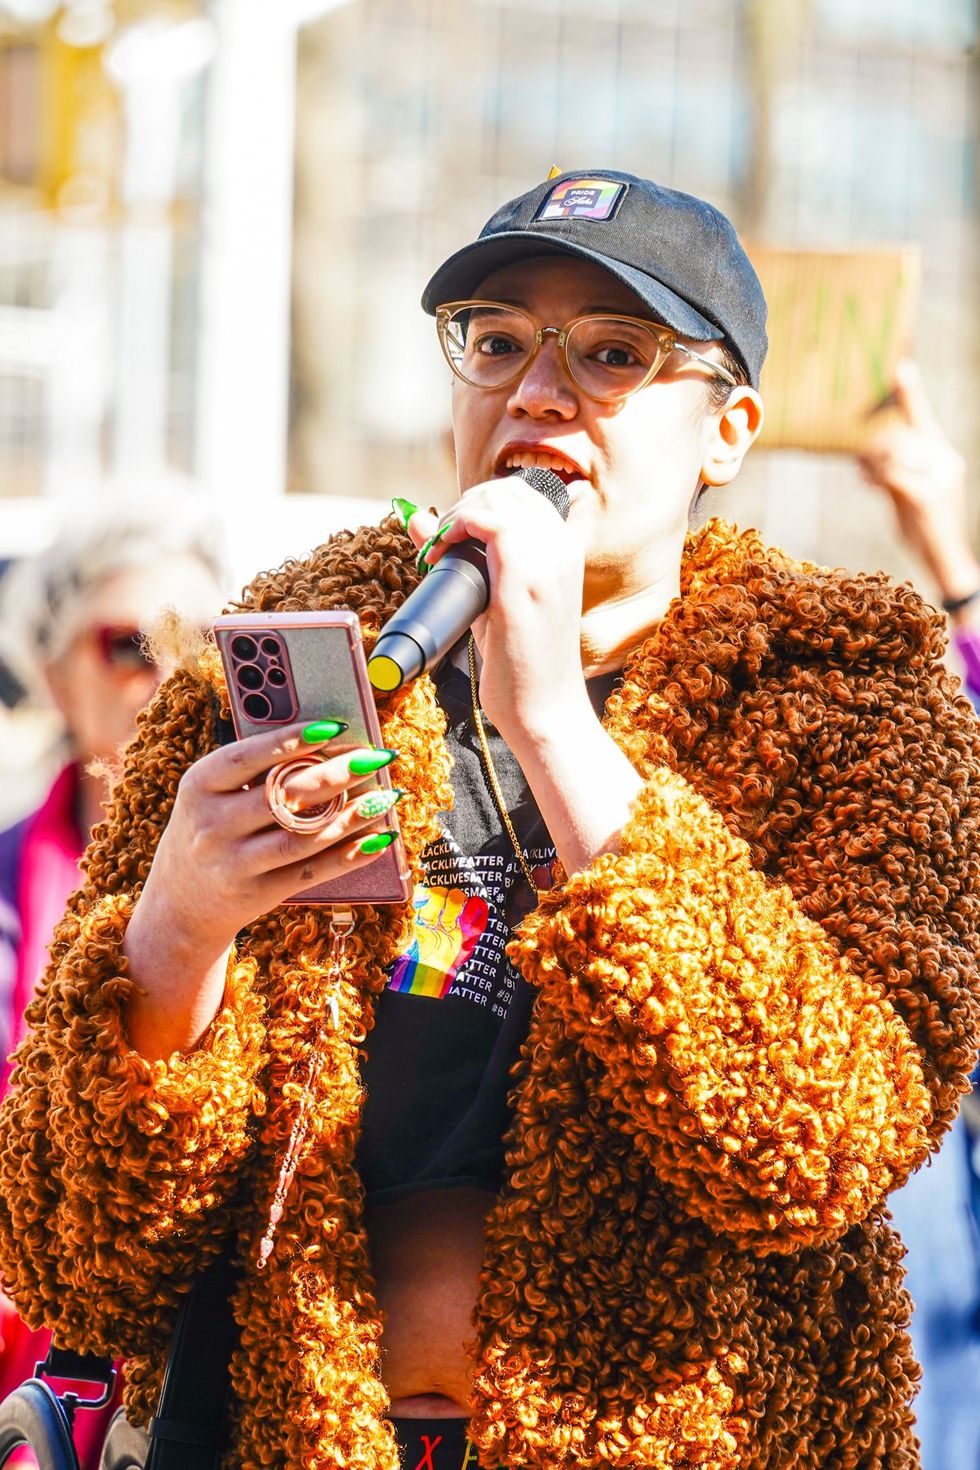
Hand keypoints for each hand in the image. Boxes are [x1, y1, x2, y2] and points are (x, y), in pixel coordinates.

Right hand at [123, 723, 397, 1055]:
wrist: (180, 902)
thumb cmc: (212, 828)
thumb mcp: (213, 794)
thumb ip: (256, 771)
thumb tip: (331, 746)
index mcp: (199, 785)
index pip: (248, 757)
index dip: (293, 740)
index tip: (336, 727)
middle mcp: (212, 825)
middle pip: (284, 796)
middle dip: (337, 774)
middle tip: (376, 757)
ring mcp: (233, 864)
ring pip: (304, 836)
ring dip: (353, 816)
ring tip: (386, 797)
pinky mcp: (257, 895)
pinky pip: (312, 872)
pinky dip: (349, 855)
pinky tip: (378, 839)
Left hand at [406, 478, 589, 744]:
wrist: (544, 711)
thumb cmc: (521, 665)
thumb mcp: (490, 600)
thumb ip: (462, 559)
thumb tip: (418, 520)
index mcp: (563, 552)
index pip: (522, 495)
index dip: (479, 503)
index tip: (452, 535)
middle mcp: (562, 549)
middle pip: (508, 490)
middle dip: (464, 505)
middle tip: (440, 542)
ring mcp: (548, 562)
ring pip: (497, 499)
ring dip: (456, 515)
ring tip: (437, 549)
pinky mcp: (526, 580)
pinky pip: (490, 522)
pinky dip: (456, 527)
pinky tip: (439, 552)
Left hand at [859, 360, 976, 605]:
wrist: (945, 561)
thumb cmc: (923, 529)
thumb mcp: (904, 496)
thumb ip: (890, 474)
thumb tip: (863, 459)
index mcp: (943, 457)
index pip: (924, 420)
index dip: (911, 394)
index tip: (901, 367)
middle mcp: (944, 462)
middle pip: (901, 434)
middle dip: (874, 443)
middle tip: (858, 454)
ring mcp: (937, 479)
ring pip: (893, 452)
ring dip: (871, 460)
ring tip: (863, 471)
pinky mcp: (925, 497)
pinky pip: (890, 475)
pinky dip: (874, 477)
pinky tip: (867, 481)